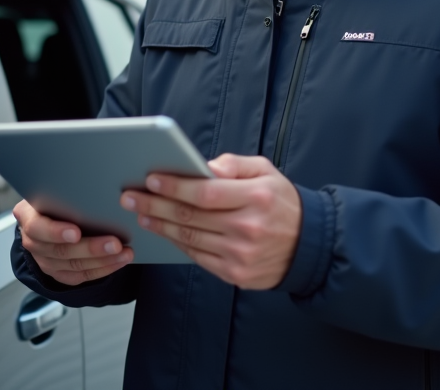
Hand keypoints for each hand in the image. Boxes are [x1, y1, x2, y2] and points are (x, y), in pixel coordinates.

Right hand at [13, 199, 134, 285]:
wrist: (44, 216)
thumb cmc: (53, 198)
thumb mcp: (51, 189)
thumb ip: (64, 191)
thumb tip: (93, 184)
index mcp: (27, 217)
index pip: (37, 228)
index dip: (56, 232)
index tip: (76, 232)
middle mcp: (33, 242)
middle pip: (60, 251)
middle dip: (90, 248)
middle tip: (114, 243)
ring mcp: (45, 260)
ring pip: (74, 265)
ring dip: (103, 260)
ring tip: (124, 253)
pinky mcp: (59, 273)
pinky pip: (81, 276)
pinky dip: (102, 269)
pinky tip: (118, 261)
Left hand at [120, 153, 301, 289]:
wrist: (309, 246)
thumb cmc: (281, 202)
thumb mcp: (266, 171)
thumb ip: (234, 164)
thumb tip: (203, 167)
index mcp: (256, 198)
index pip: (205, 193)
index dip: (175, 187)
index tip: (151, 180)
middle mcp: (248, 228)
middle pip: (191, 216)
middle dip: (155, 205)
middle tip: (130, 197)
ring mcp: (241, 255)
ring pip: (190, 239)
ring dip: (160, 225)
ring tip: (141, 213)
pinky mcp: (236, 274)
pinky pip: (198, 257)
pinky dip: (177, 243)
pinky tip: (163, 231)